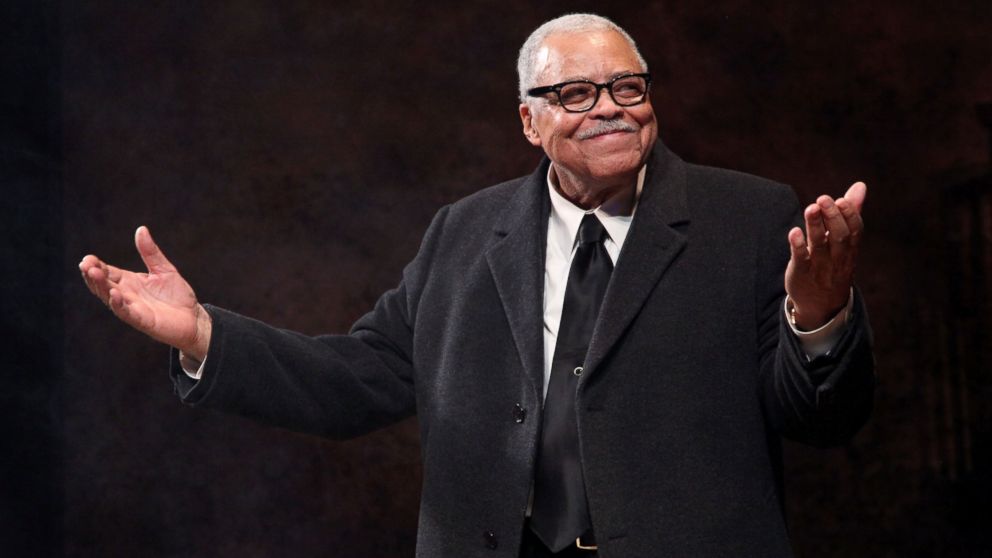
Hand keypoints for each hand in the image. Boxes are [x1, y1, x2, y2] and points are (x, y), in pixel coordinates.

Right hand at [79, 226, 211, 360]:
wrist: (193, 318)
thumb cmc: (176, 295)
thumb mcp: (163, 269)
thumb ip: (150, 252)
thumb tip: (141, 229)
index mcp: (129, 281)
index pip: (107, 272)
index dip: (96, 266)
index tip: (88, 258)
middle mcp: (127, 294)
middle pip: (104, 284)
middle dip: (93, 275)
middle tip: (86, 264)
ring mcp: (133, 308)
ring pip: (110, 298)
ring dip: (101, 286)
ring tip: (94, 274)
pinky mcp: (142, 320)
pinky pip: (127, 312)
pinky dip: (119, 304)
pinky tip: (114, 294)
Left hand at [784, 182, 865, 329]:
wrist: (822, 307)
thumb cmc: (834, 265)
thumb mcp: (845, 243)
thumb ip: (850, 214)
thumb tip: (860, 185)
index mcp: (850, 250)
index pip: (855, 231)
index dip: (850, 215)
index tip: (841, 199)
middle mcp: (837, 259)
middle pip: (840, 237)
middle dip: (833, 217)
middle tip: (823, 198)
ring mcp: (820, 268)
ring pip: (819, 246)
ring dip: (815, 226)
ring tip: (810, 208)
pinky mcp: (801, 275)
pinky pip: (801, 260)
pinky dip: (798, 246)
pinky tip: (794, 232)